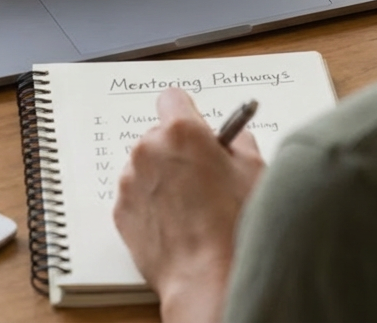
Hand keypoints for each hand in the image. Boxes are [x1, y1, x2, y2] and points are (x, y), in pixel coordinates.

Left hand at [114, 88, 264, 322]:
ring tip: (191, 207)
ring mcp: (130, 180)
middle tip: (202, 176)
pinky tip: (176, 223)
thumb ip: (240, 143)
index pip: (172, 98)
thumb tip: (233, 138)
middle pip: (159, 135)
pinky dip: (151, 204)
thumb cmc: (235, 226)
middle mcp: (148, 149)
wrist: (208, 278)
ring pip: (146, 166)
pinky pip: (136, 195)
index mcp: (182, 131)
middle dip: (177, 150)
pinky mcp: (121, 210)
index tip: (197, 128)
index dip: (187, 113)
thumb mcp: (255, 172)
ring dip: (162, 178)